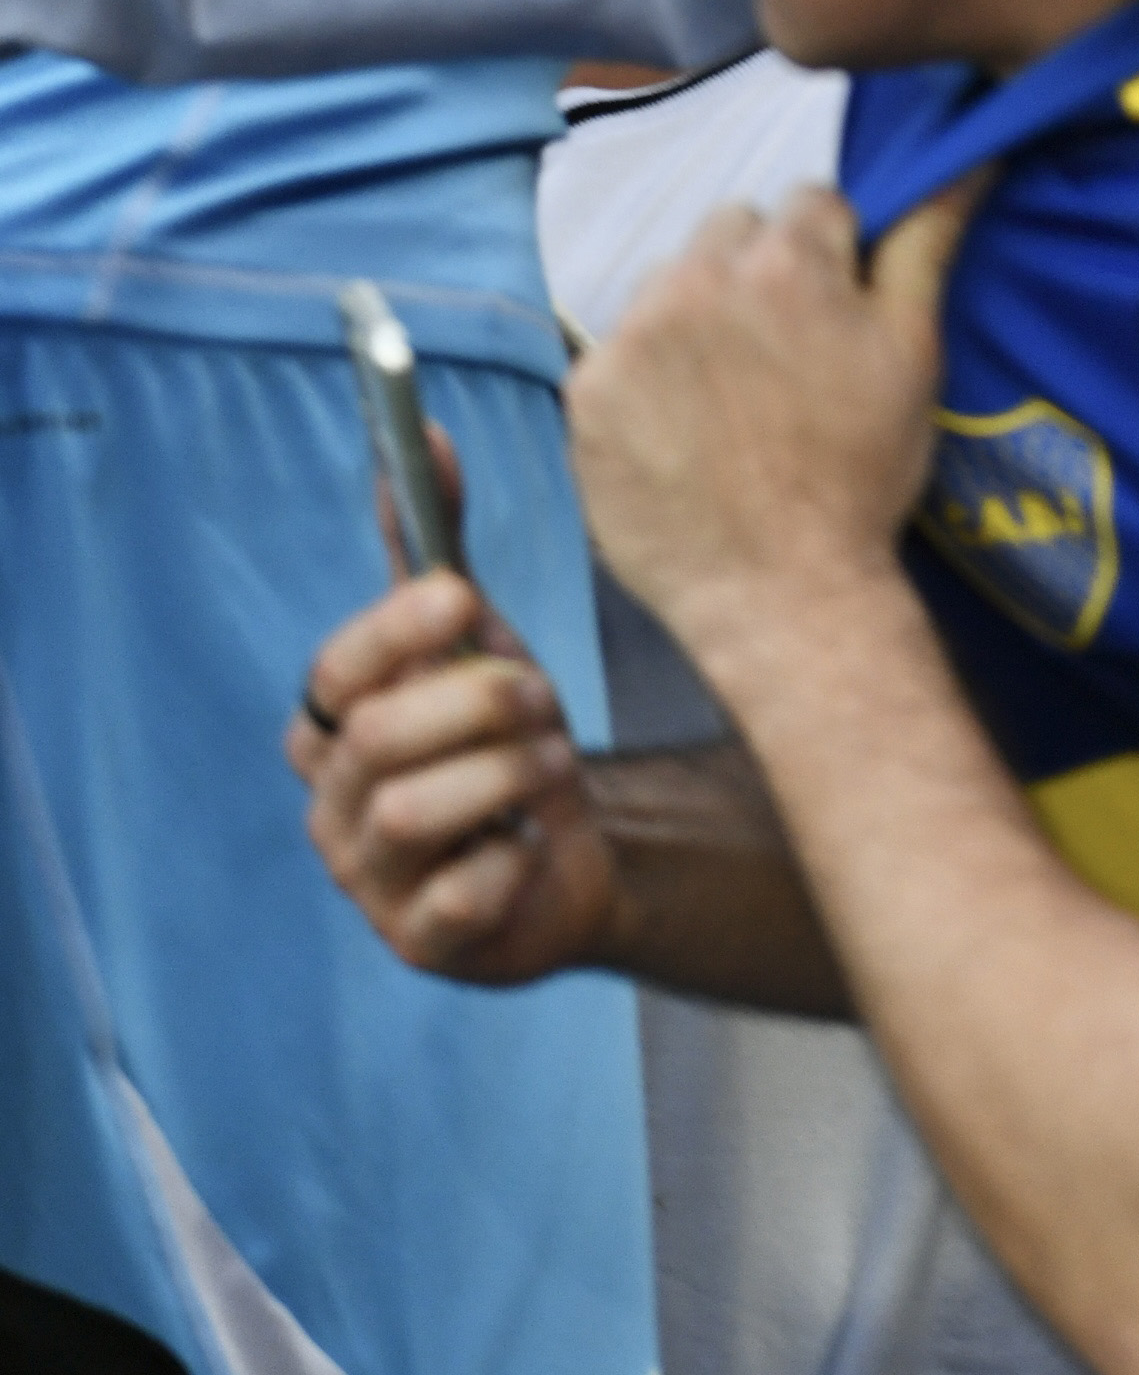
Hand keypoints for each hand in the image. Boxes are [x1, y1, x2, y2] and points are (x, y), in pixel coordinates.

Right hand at [290, 523, 615, 986]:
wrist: (570, 847)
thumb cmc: (503, 733)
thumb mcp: (476, 634)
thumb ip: (439, 544)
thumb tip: (424, 431)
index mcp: (331, 727)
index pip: (334, 673)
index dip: (394, 632)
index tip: (466, 597)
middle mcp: (331, 805)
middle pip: (380, 739)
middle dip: (481, 704)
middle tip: (544, 697)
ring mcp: (368, 882)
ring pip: (417, 814)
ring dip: (508, 774)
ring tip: (550, 764)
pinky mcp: (419, 944)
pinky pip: (459, 898)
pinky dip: (511, 862)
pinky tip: (529, 848)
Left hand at [565, 180, 978, 677]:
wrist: (783, 595)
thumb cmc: (862, 476)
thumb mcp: (913, 353)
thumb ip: (925, 243)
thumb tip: (967, 161)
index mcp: (786, 262)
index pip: (809, 203)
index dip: (831, 255)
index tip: (835, 312)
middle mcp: (697, 279)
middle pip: (730, 229)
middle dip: (757, 270)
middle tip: (782, 352)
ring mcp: (632, 336)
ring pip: (669, 282)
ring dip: (697, 313)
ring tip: (730, 393)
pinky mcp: (586, 392)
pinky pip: (618, 350)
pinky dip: (647, 376)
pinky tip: (681, 427)